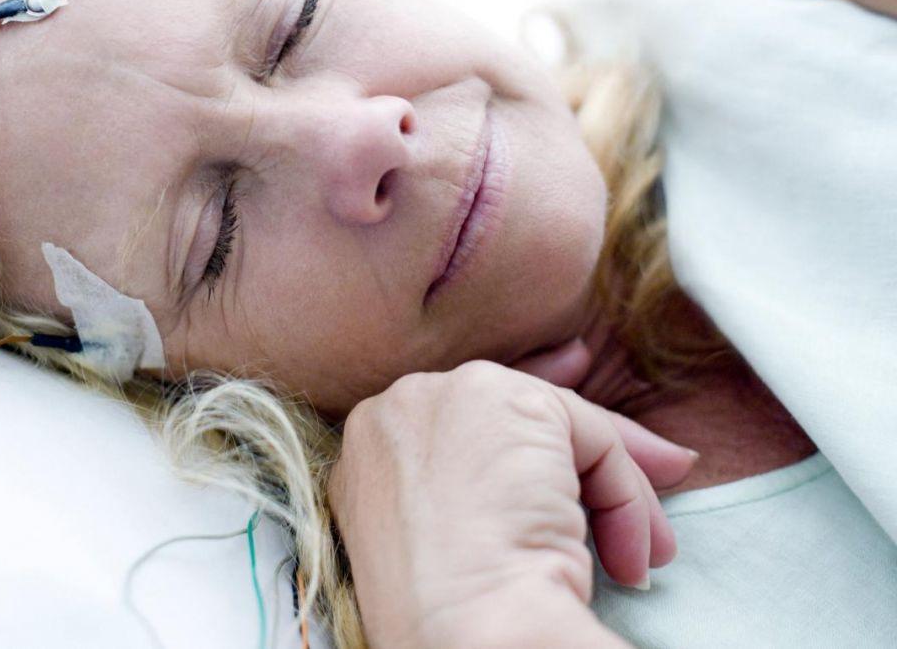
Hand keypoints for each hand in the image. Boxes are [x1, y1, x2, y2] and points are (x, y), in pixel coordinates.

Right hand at [328, 359, 696, 648]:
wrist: (461, 637)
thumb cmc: (457, 619)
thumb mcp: (458, 543)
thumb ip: (490, 490)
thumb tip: (613, 479)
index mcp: (368, 454)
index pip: (459, 426)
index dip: (525, 435)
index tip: (574, 454)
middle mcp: (392, 412)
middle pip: (508, 414)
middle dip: (589, 450)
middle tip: (654, 490)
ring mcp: (440, 397)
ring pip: (553, 426)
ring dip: (612, 492)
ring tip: (636, 559)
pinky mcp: (501, 398)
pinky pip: (591, 435)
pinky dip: (623, 495)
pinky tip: (627, 554)